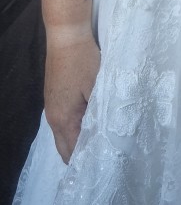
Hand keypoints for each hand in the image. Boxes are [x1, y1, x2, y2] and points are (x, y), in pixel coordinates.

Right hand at [44, 31, 99, 162]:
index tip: (103, 167)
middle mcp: (53, 117)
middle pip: (64, 147)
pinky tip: (89, 126)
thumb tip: (104, 134)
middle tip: (102, 161)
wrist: (66, 37)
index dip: (86, 161)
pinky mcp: (54, 97)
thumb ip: (98, 113)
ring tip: (98, 147)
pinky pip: (63, 122)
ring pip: (63, 134)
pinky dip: (74, 129)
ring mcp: (51, 107)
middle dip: (79, 156)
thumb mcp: (96, 88)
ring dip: (77, 142)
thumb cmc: (83, 62)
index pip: (72, 151)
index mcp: (63, 119)